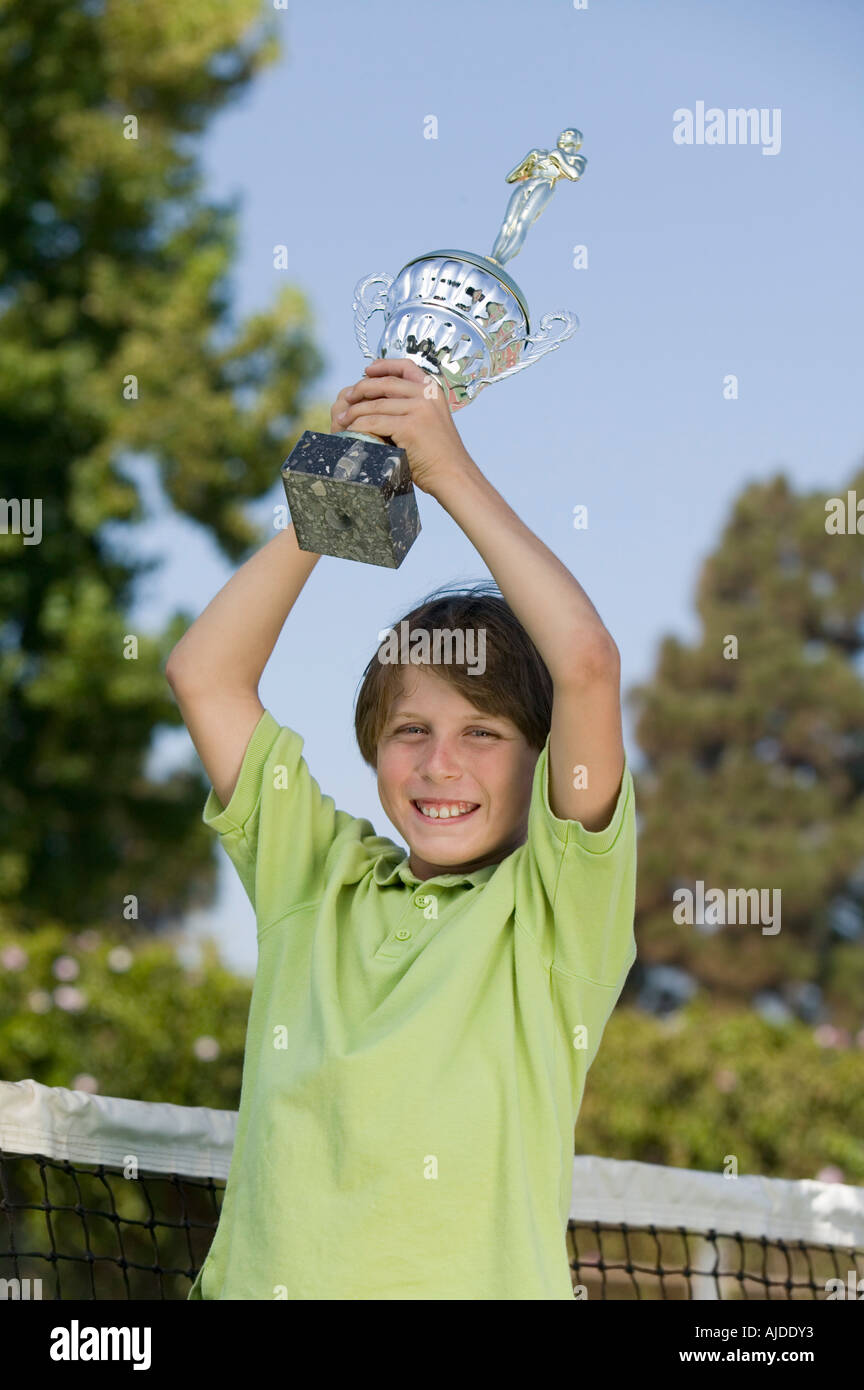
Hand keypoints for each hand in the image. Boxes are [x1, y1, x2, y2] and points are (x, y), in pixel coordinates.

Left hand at [330, 358, 470, 494]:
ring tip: (342, 419)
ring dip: (354, 411)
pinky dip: (359, 426)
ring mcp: (419, 409)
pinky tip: (351, 431)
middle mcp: (427, 395)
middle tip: (346, 398)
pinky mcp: (409, 426)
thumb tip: (381, 398)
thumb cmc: (439, 453)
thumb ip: (413, 405)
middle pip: (385, 383)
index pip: (405, 366)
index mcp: (433, 390)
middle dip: (361, 389)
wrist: (454, 474)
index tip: (367, 370)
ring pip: (376, 404)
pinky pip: (374, 422)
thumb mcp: (431, 419)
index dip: (383, 366)